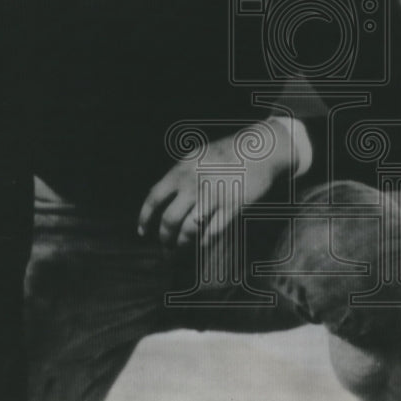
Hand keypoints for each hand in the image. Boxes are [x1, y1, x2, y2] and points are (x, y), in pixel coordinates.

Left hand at [137, 121, 293, 249]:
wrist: (258, 151)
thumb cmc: (226, 154)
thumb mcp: (196, 156)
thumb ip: (179, 174)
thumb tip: (163, 196)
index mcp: (181, 171)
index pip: (154, 198)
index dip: (145, 217)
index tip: (142, 232)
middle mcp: (194, 185)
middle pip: (170, 219)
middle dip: (165, 238)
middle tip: (165, 247)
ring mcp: (213, 197)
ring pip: (189, 230)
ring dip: (182, 244)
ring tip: (180, 249)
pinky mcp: (231, 207)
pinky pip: (212, 232)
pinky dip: (204, 241)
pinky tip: (202, 243)